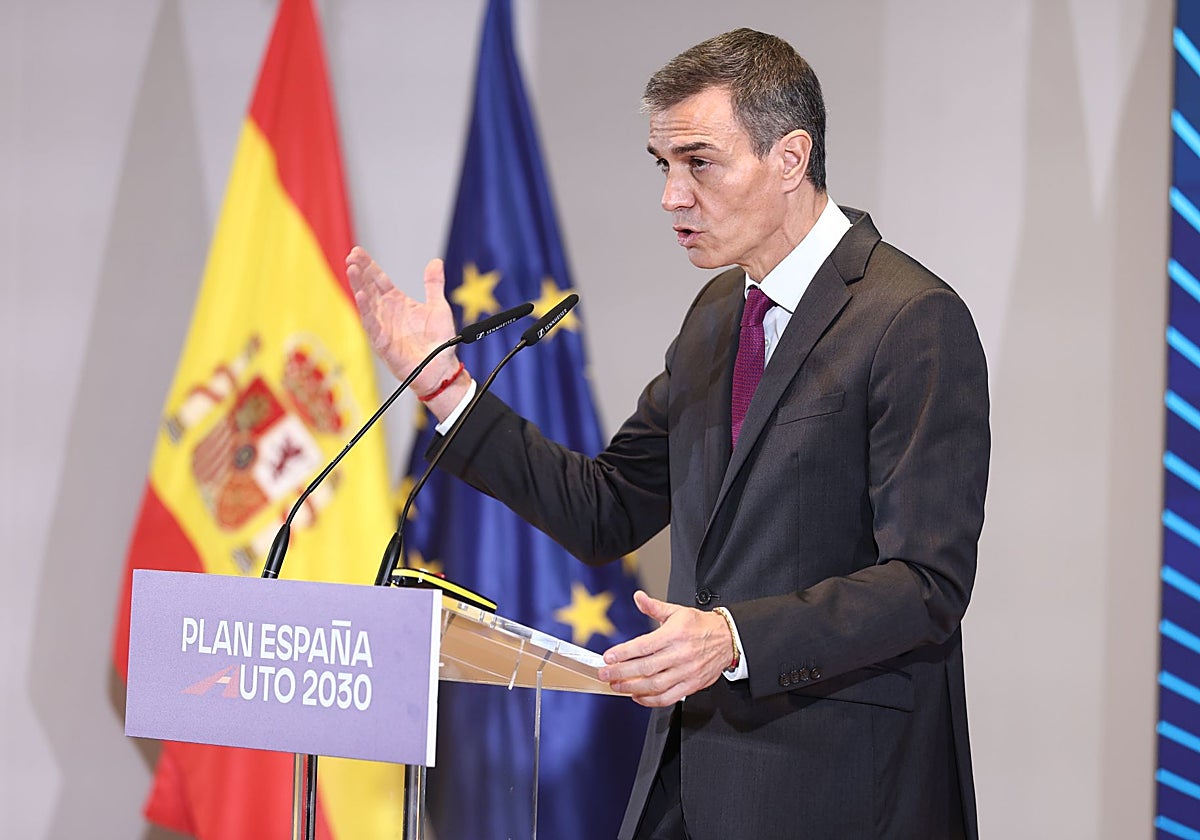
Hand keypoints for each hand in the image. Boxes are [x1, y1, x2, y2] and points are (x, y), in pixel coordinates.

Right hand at [345, 248, 463, 406]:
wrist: (442, 368)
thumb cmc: (439, 342)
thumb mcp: (439, 307)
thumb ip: (433, 284)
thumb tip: (435, 262)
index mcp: (398, 304)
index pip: (379, 281)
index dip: (369, 266)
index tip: (358, 252)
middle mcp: (387, 314)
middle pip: (370, 288)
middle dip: (360, 272)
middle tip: (351, 256)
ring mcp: (384, 328)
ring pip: (367, 304)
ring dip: (359, 286)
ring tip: (352, 270)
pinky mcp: (384, 344)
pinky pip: (372, 325)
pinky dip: (366, 311)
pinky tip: (360, 296)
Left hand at [598, 590, 733, 706]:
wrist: (728, 639)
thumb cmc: (700, 625)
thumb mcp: (677, 612)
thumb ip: (654, 607)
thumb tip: (638, 597)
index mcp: (674, 634)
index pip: (644, 645)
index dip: (623, 653)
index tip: (608, 657)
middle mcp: (680, 654)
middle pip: (645, 667)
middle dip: (621, 672)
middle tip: (605, 674)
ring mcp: (686, 672)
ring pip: (655, 685)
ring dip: (632, 688)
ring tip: (617, 686)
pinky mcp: (692, 685)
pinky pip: (668, 697)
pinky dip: (650, 700)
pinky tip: (637, 696)